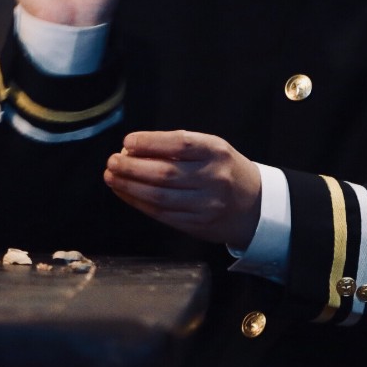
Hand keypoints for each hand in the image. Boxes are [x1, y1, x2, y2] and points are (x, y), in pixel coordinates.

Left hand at [104, 130, 261, 249]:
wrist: (254, 205)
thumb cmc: (223, 169)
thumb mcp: (210, 148)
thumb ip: (176, 147)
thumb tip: (132, 149)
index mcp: (216, 152)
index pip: (179, 144)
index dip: (149, 143)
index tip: (127, 141)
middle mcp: (213, 178)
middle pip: (165, 173)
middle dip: (131, 167)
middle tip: (112, 161)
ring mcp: (206, 204)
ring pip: (160, 197)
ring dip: (129, 187)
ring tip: (112, 177)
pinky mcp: (198, 224)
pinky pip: (162, 214)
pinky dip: (139, 203)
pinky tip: (125, 193)